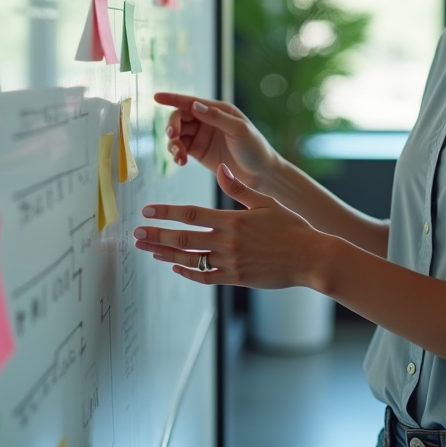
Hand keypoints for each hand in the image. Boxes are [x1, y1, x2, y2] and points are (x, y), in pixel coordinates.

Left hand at [132, 164, 323, 289]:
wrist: (309, 258)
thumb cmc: (291, 228)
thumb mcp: (265, 202)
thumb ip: (238, 188)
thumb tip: (221, 168)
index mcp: (233, 220)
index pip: (191, 214)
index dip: (166, 212)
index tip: (147, 211)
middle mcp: (227, 241)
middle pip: (183, 237)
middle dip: (157, 234)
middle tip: (136, 233)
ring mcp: (230, 262)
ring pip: (190, 258)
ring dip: (165, 253)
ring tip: (146, 249)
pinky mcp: (236, 278)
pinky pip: (206, 276)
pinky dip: (188, 272)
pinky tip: (174, 266)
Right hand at [154, 92, 279, 189]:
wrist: (262, 174)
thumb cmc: (255, 148)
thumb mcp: (239, 130)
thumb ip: (216, 117)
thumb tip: (194, 105)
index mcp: (218, 110)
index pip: (191, 102)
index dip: (173, 99)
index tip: (156, 97)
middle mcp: (207, 120)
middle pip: (180, 118)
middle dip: (172, 126)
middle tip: (172, 136)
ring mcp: (201, 136)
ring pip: (177, 135)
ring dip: (173, 144)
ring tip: (180, 156)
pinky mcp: (198, 152)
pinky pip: (180, 149)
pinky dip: (176, 154)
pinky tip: (180, 161)